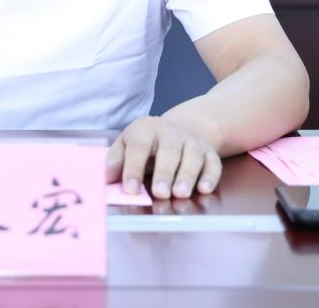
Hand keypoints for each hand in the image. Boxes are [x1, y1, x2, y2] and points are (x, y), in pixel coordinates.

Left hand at [107, 112, 221, 199]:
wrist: (184, 126)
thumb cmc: (147, 143)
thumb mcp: (127, 143)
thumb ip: (115, 160)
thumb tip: (105, 178)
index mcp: (145, 129)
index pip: (138, 147)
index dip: (133, 168)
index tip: (130, 190)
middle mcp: (170, 133)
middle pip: (168, 151)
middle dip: (164, 173)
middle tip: (159, 193)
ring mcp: (192, 142)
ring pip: (192, 157)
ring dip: (187, 176)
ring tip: (180, 193)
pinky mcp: (209, 152)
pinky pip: (213, 163)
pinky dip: (210, 176)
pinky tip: (204, 189)